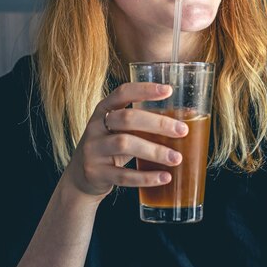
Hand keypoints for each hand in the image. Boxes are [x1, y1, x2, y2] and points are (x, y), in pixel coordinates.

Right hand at [61, 82, 187, 200]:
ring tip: (177, 158)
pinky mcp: (96, 173)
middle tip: (183, 130)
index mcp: (103, 110)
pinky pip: (123, 175)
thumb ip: (140, 122)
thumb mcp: (118, 129)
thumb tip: (185, 119)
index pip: (122, 92)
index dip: (144, 89)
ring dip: (155, 151)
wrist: (81, 177)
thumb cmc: (110, 147)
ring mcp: (93, 150)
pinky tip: (165, 177)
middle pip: (127, 118)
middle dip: (158, 123)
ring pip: (124, 144)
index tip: (168, 90)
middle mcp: (95, 126)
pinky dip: (146, 177)